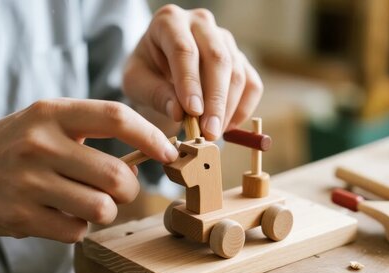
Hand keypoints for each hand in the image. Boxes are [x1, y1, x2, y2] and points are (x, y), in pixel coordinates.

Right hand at [0, 98, 177, 254]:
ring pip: (102, 208)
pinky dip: (77, 229)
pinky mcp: (21, 216)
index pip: (116, 118)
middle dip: (129, 190)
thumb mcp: (44, 123)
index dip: (151, 137)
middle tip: (119, 190)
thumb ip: (90, 131)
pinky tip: (59, 216)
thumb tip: (149, 154)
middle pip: (117, 176)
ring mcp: (29, 182)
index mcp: (52, 114)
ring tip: (84, 204)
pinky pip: (76, 231)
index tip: (170, 153)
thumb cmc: (13, 147)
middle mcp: (41, 144)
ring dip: (103, 212)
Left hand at [123, 5, 263, 139]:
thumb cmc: (146, 73)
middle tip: (209, 132)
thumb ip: (155, 94)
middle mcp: (201, 24)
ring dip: (228, 109)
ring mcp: (225, 40)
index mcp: (170, 22)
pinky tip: (226, 127)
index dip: (190, 82)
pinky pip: (252, 84)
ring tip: (212, 134)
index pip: (184, 50)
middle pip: (217, 59)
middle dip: (215, 100)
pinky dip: (243, 109)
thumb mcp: (136, 83)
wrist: (159, 68)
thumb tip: (180, 112)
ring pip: (237, 73)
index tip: (192, 112)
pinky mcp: (240, 59)